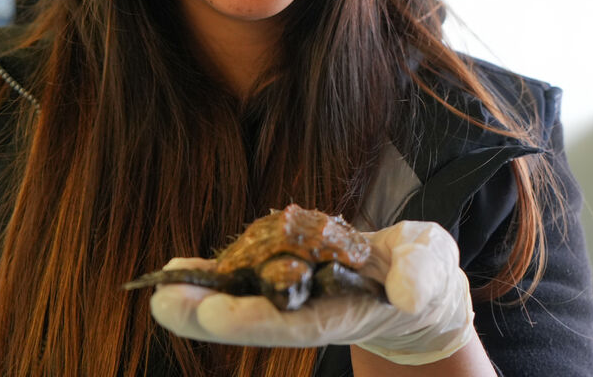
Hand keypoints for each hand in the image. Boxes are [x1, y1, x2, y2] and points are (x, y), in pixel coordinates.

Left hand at [150, 221, 474, 365]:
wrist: (410, 281)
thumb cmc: (423, 274)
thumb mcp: (432, 271)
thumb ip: (422, 278)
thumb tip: (408, 293)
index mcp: (344, 311)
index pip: (294, 323)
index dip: (252, 320)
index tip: (211, 313)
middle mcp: (310, 309)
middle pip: (254, 319)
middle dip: (207, 315)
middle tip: (161, 302)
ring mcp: (295, 293)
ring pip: (242, 299)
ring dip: (200, 295)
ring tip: (160, 286)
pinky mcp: (287, 273)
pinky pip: (245, 275)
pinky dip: (214, 274)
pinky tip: (178, 269)